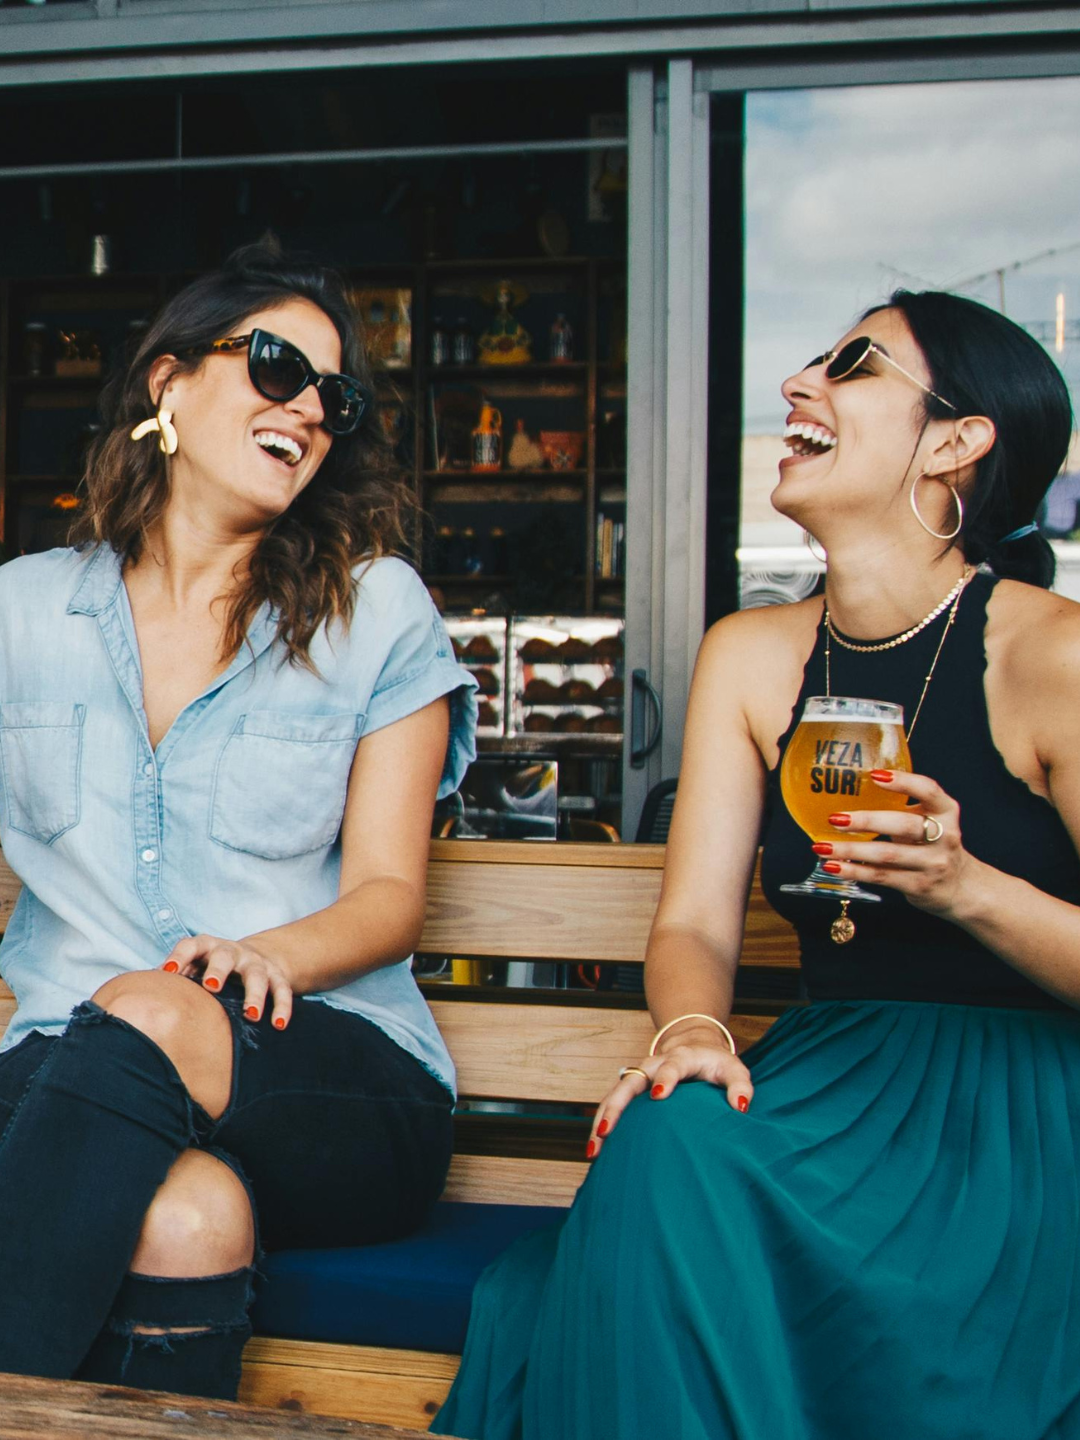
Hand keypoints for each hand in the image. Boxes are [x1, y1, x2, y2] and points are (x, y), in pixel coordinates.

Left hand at [160, 935, 293, 1029]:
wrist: (255, 957)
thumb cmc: (212, 969)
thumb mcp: (194, 967)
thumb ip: (175, 979)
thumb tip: (144, 998)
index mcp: (207, 947)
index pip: (191, 945)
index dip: (179, 956)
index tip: (168, 971)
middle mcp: (232, 951)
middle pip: (225, 956)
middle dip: (218, 970)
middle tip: (211, 987)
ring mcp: (256, 963)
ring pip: (257, 975)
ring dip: (255, 994)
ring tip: (251, 1015)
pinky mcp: (277, 975)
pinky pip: (282, 990)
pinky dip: (282, 1007)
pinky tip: (279, 1025)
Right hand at [586, 1029, 753, 1160]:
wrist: (694, 1044)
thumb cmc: (716, 1063)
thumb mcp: (734, 1070)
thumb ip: (740, 1087)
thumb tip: (741, 1108)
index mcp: (681, 1058)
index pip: (672, 1066)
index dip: (665, 1078)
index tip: (658, 1095)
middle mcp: (654, 1064)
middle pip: (630, 1081)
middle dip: (617, 1105)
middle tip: (607, 1130)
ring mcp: (639, 1075)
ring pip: (614, 1094)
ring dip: (603, 1119)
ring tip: (594, 1149)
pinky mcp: (631, 1088)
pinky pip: (611, 1103)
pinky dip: (602, 1124)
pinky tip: (596, 1149)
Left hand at [814, 768, 973, 916]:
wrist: (961, 886)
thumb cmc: (935, 844)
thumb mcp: (929, 820)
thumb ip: (903, 806)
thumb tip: (852, 789)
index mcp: (946, 811)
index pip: (928, 790)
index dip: (903, 782)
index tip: (875, 775)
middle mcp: (944, 836)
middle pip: (903, 825)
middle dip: (866, 821)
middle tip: (835, 818)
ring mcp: (932, 864)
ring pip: (887, 855)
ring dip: (850, 850)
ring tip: (823, 846)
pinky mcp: (919, 886)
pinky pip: (881, 876)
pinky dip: (854, 871)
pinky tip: (833, 866)